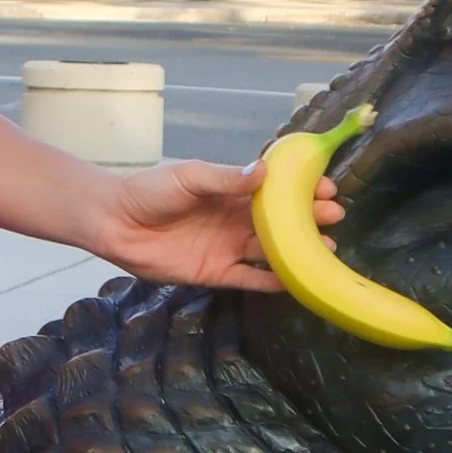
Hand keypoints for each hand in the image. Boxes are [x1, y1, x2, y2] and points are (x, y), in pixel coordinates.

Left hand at [89, 155, 339, 294]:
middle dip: (307, 218)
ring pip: (270, 249)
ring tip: (327, 249)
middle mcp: (234, 218)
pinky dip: (272, 280)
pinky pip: (249, 278)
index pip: (274, 190)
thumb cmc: (150, 191)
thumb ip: (225, 177)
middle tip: (335, 216)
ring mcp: (227, 246)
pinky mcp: (215, 272)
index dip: (301, 189)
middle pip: (279, 221)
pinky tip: (297, 281)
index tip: (327, 186)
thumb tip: (265, 172)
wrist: (116, 222)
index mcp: (231, 190)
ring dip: (298, 249)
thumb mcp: (189, 176)